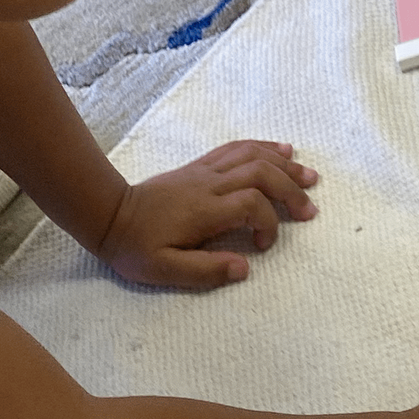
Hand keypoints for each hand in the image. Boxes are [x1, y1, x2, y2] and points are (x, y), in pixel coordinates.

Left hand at [96, 140, 318, 287]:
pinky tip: (283, 150)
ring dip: (285, 164)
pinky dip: (264, 147)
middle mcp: (209, 185)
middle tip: (309, 210)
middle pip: (260, 173)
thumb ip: (204, 271)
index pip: (250, 204)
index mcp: (203, 211)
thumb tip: (244, 268)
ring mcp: (206, 171)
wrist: (109, 215)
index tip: (262, 246)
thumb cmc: (136, 247)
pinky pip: (237, 148)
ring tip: (309, 176)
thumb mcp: (163, 270)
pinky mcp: (202, 166)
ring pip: (253, 156)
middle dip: (290, 189)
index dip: (268, 223)